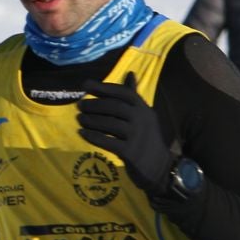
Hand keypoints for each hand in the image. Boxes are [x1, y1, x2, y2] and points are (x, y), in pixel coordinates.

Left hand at [77, 72, 171, 195]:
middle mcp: (142, 120)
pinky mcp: (130, 152)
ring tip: (79, 118)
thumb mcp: (144, 115)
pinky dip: (93, 136)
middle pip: (114, 107)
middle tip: (79, 105)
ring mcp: (136, 136)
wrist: (160, 167)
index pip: (123, 93)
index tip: (85, 85)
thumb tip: (130, 73)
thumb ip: (134, 96)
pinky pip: (107, 141)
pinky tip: (82, 133)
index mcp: (144, 108)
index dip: (103, 87)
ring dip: (91, 120)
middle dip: (94, 104)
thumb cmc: (148, 138)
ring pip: (109, 124)